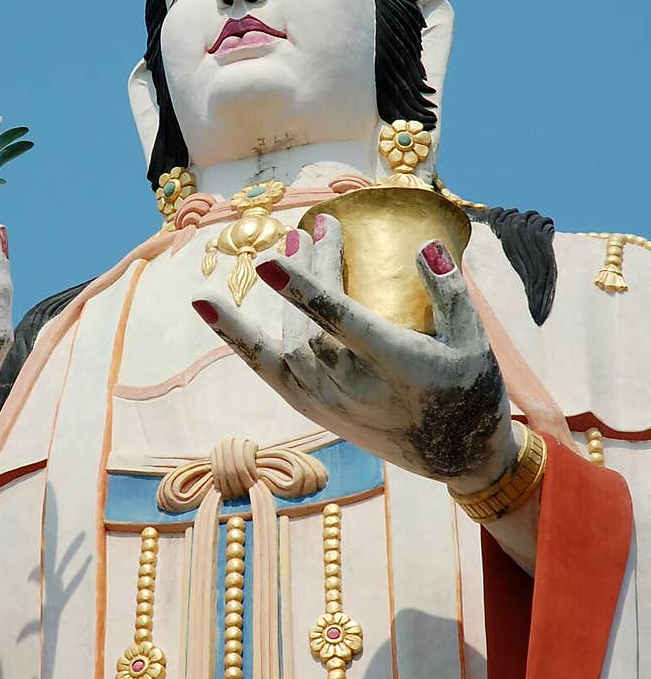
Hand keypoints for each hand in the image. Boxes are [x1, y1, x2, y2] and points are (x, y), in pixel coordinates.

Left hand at [192, 214, 518, 494]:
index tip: (276, 258)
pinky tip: (203, 303)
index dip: (305, 292)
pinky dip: (234, 335)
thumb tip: (424, 247)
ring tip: (296, 241)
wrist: (454, 454)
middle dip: (311, 269)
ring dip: (288, 291)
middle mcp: (354, 388)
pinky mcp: (312, 407)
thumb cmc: (470, 388)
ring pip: (290, 338)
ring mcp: (327, 401)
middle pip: (314, 321)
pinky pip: (264, 367)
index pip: (340, 324)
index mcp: (396, 367)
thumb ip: (450, 293)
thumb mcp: (475, 341)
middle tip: (320, 225)